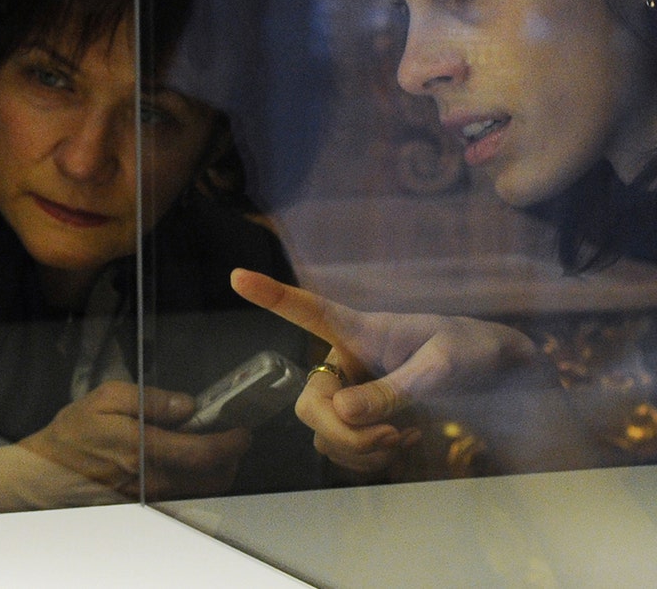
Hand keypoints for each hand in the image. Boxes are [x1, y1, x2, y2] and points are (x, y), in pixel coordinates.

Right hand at [16, 381, 249, 498]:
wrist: (46, 472)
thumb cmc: (73, 434)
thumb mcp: (105, 398)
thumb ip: (150, 399)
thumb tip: (186, 404)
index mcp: (144, 449)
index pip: (204, 453)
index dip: (232, 443)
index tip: (241, 431)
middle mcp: (152, 479)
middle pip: (213, 479)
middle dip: (231, 458)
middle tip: (229, 436)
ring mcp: (150, 497)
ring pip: (201, 491)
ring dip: (215, 470)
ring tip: (208, 446)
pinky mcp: (145, 505)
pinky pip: (183, 496)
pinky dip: (195, 480)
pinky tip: (185, 461)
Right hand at [230, 268, 536, 472]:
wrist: (497, 375)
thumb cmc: (470, 350)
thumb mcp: (442, 366)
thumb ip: (396, 389)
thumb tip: (342, 412)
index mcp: (360, 331)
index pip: (310, 312)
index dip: (272, 296)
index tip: (238, 276)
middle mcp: (345, 362)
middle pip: (310, 403)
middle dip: (343, 431)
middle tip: (391, 436)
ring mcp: (350, 394)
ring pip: (322, 434)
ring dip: (359, 449)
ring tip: (403, 438)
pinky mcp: (361, 422)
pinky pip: (341, 451)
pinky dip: (366, 459)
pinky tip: (400, 443)